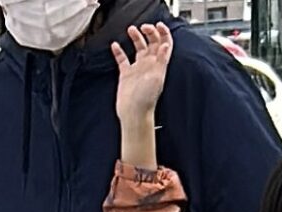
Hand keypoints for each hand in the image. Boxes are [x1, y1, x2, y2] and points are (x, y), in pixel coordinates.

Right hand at [111, 20, 171, 137]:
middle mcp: (149, 66)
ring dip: (136, 37)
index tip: (157, 25)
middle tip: (143, 27)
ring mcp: (138, 70)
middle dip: (149, 32)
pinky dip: (119, 52)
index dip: (163, 33)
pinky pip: (122, 60)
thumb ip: (161, 60)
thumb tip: (166, 44)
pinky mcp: (126, 76)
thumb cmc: (146, 101)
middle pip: (152, 43)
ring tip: (131, 30)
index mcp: (158, 65)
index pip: (164, 44)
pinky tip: (115, 45)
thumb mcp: (157, 78)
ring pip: (138, 48)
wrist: (134, 115)